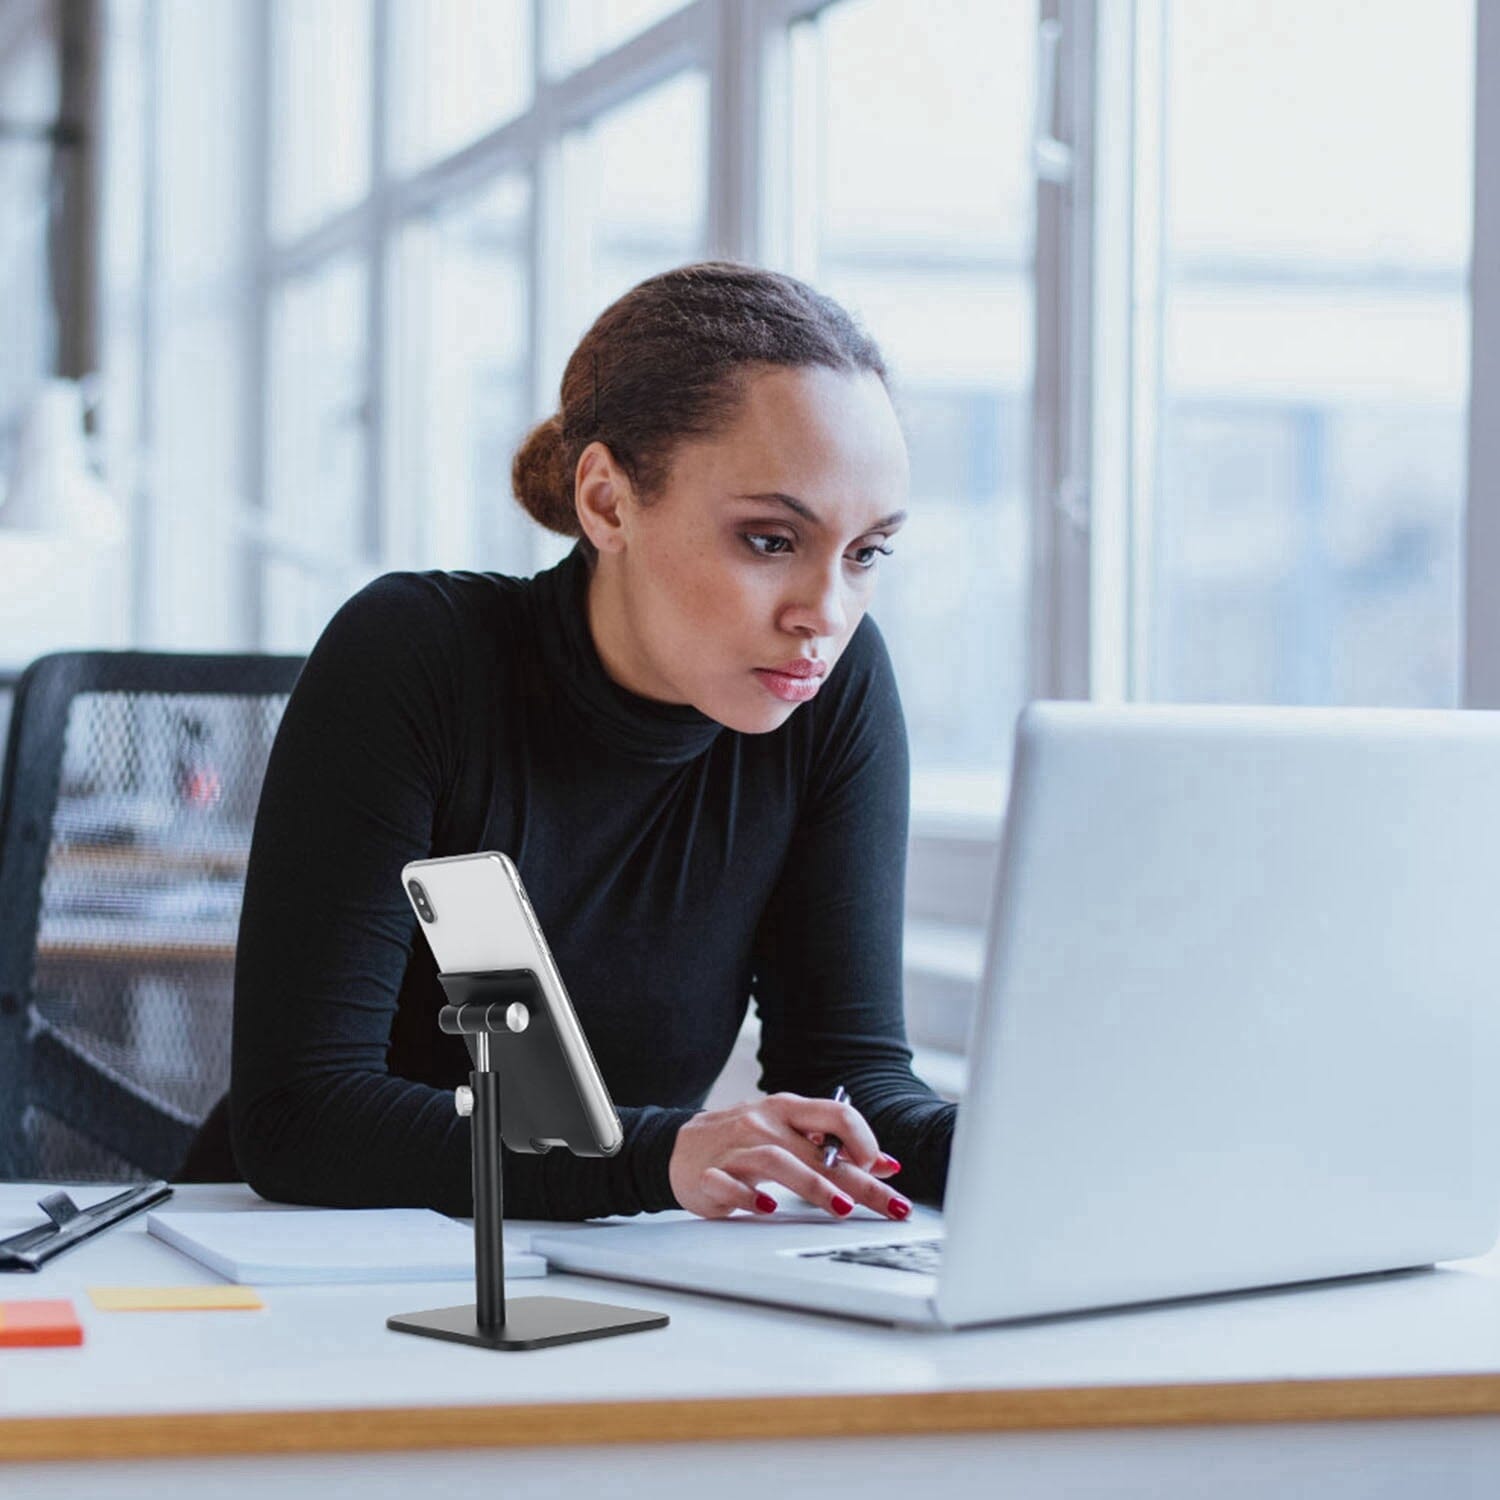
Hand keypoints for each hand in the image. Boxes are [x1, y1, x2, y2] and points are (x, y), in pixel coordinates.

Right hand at [668, 1092, 910, 1221]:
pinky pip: (729, 1184)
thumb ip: (831, 1147)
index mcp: (787, 1110)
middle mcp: (763, 1123)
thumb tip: (884, 1164)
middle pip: (817, 1149)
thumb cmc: (742, 1141)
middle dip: (858, 1179)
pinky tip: (768, 1210)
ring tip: (841, 1208)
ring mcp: (735, 1148)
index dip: (864, 1139)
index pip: (836, 1113)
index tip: (883, 1168)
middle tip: (890, 1204)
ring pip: (776, 1161)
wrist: (678, 1148)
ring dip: (812, 1186)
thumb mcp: (788, 1134)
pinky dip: (749, 1197)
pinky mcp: (709, 1174)